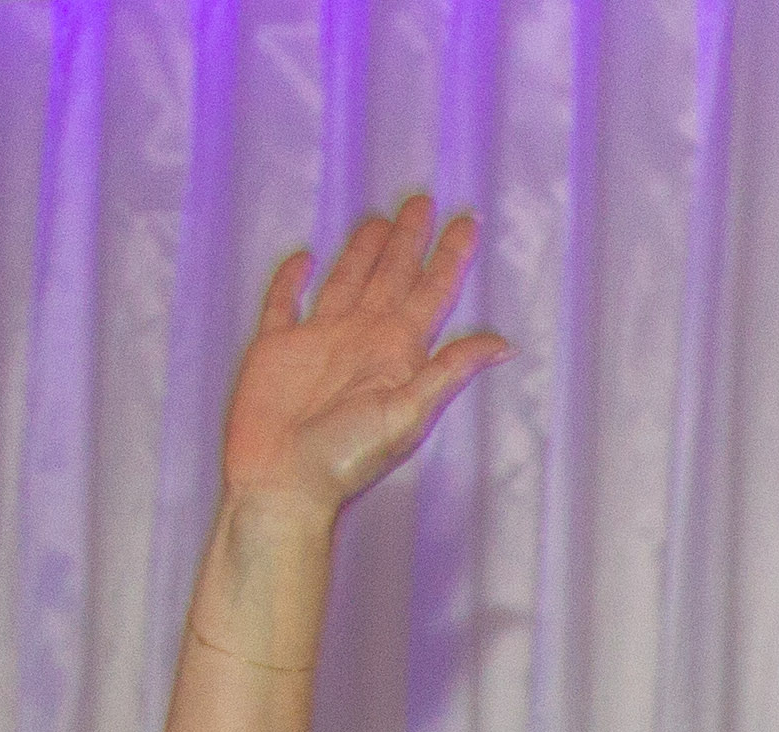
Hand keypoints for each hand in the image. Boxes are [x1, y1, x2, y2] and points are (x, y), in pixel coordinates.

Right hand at [216, 194, 506, 526]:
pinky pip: (284, 304)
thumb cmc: (346, 459)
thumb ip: (449, 372)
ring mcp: (318, 342)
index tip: (469, 221)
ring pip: (346, 281)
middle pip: (392, 277)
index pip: (431, 293)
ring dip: (365, 251)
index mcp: (397, 352)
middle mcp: (362, 341)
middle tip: (424, 199)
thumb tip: (503, 345)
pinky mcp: (275, 350)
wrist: (284, 485)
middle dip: (409, 240)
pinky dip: (292, 279)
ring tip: (382, 219)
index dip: (450, 257)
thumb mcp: (408, 414)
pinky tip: (305, 258)